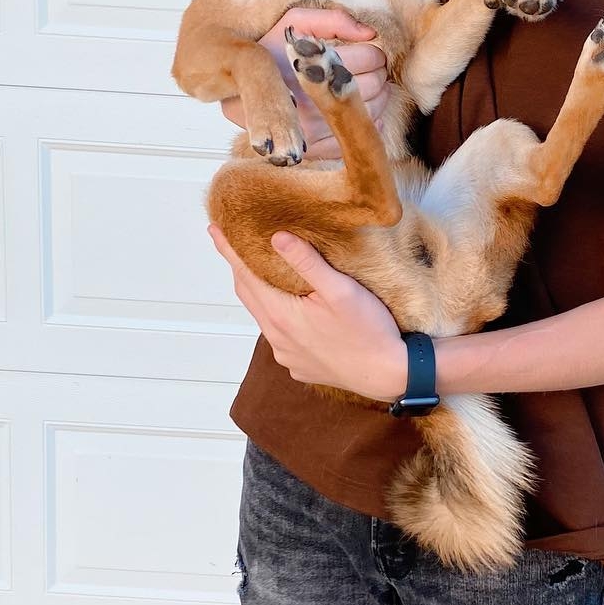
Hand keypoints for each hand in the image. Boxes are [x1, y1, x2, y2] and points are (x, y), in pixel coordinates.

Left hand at [209, 223, 407, 400]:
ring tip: (265, 272)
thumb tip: (276, 237)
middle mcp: (276, 338)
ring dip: (261, 293)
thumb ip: (307, 262)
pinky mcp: (300, 366)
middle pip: (249, 295)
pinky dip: (279, 316)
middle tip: (235, 244)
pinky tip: (294, 308)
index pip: (244, 275)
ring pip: (264, 317)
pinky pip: (280, 337)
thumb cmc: (369, 331)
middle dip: (240, 269)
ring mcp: (286, 355)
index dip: (228, 250)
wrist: (389, 374)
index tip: (214, 229)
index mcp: (280, 315)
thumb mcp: (341, 290)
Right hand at [221, 7, 389, 162]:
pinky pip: (357, 135)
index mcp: (308, 66)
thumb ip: (333, 20)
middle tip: (371, 68)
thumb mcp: (295, 23)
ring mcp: (311, 130)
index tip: (369, 51)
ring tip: (364, 84)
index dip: (374, 53)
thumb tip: (369, 33)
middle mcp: (309, 102)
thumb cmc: (272, 52)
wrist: (240, 90)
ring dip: (378, 96)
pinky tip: (354, 108)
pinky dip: (366, 121)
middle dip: (378, 73)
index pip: (366, 58)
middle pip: (372, 86)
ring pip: (370, 112)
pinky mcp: (313, 149)